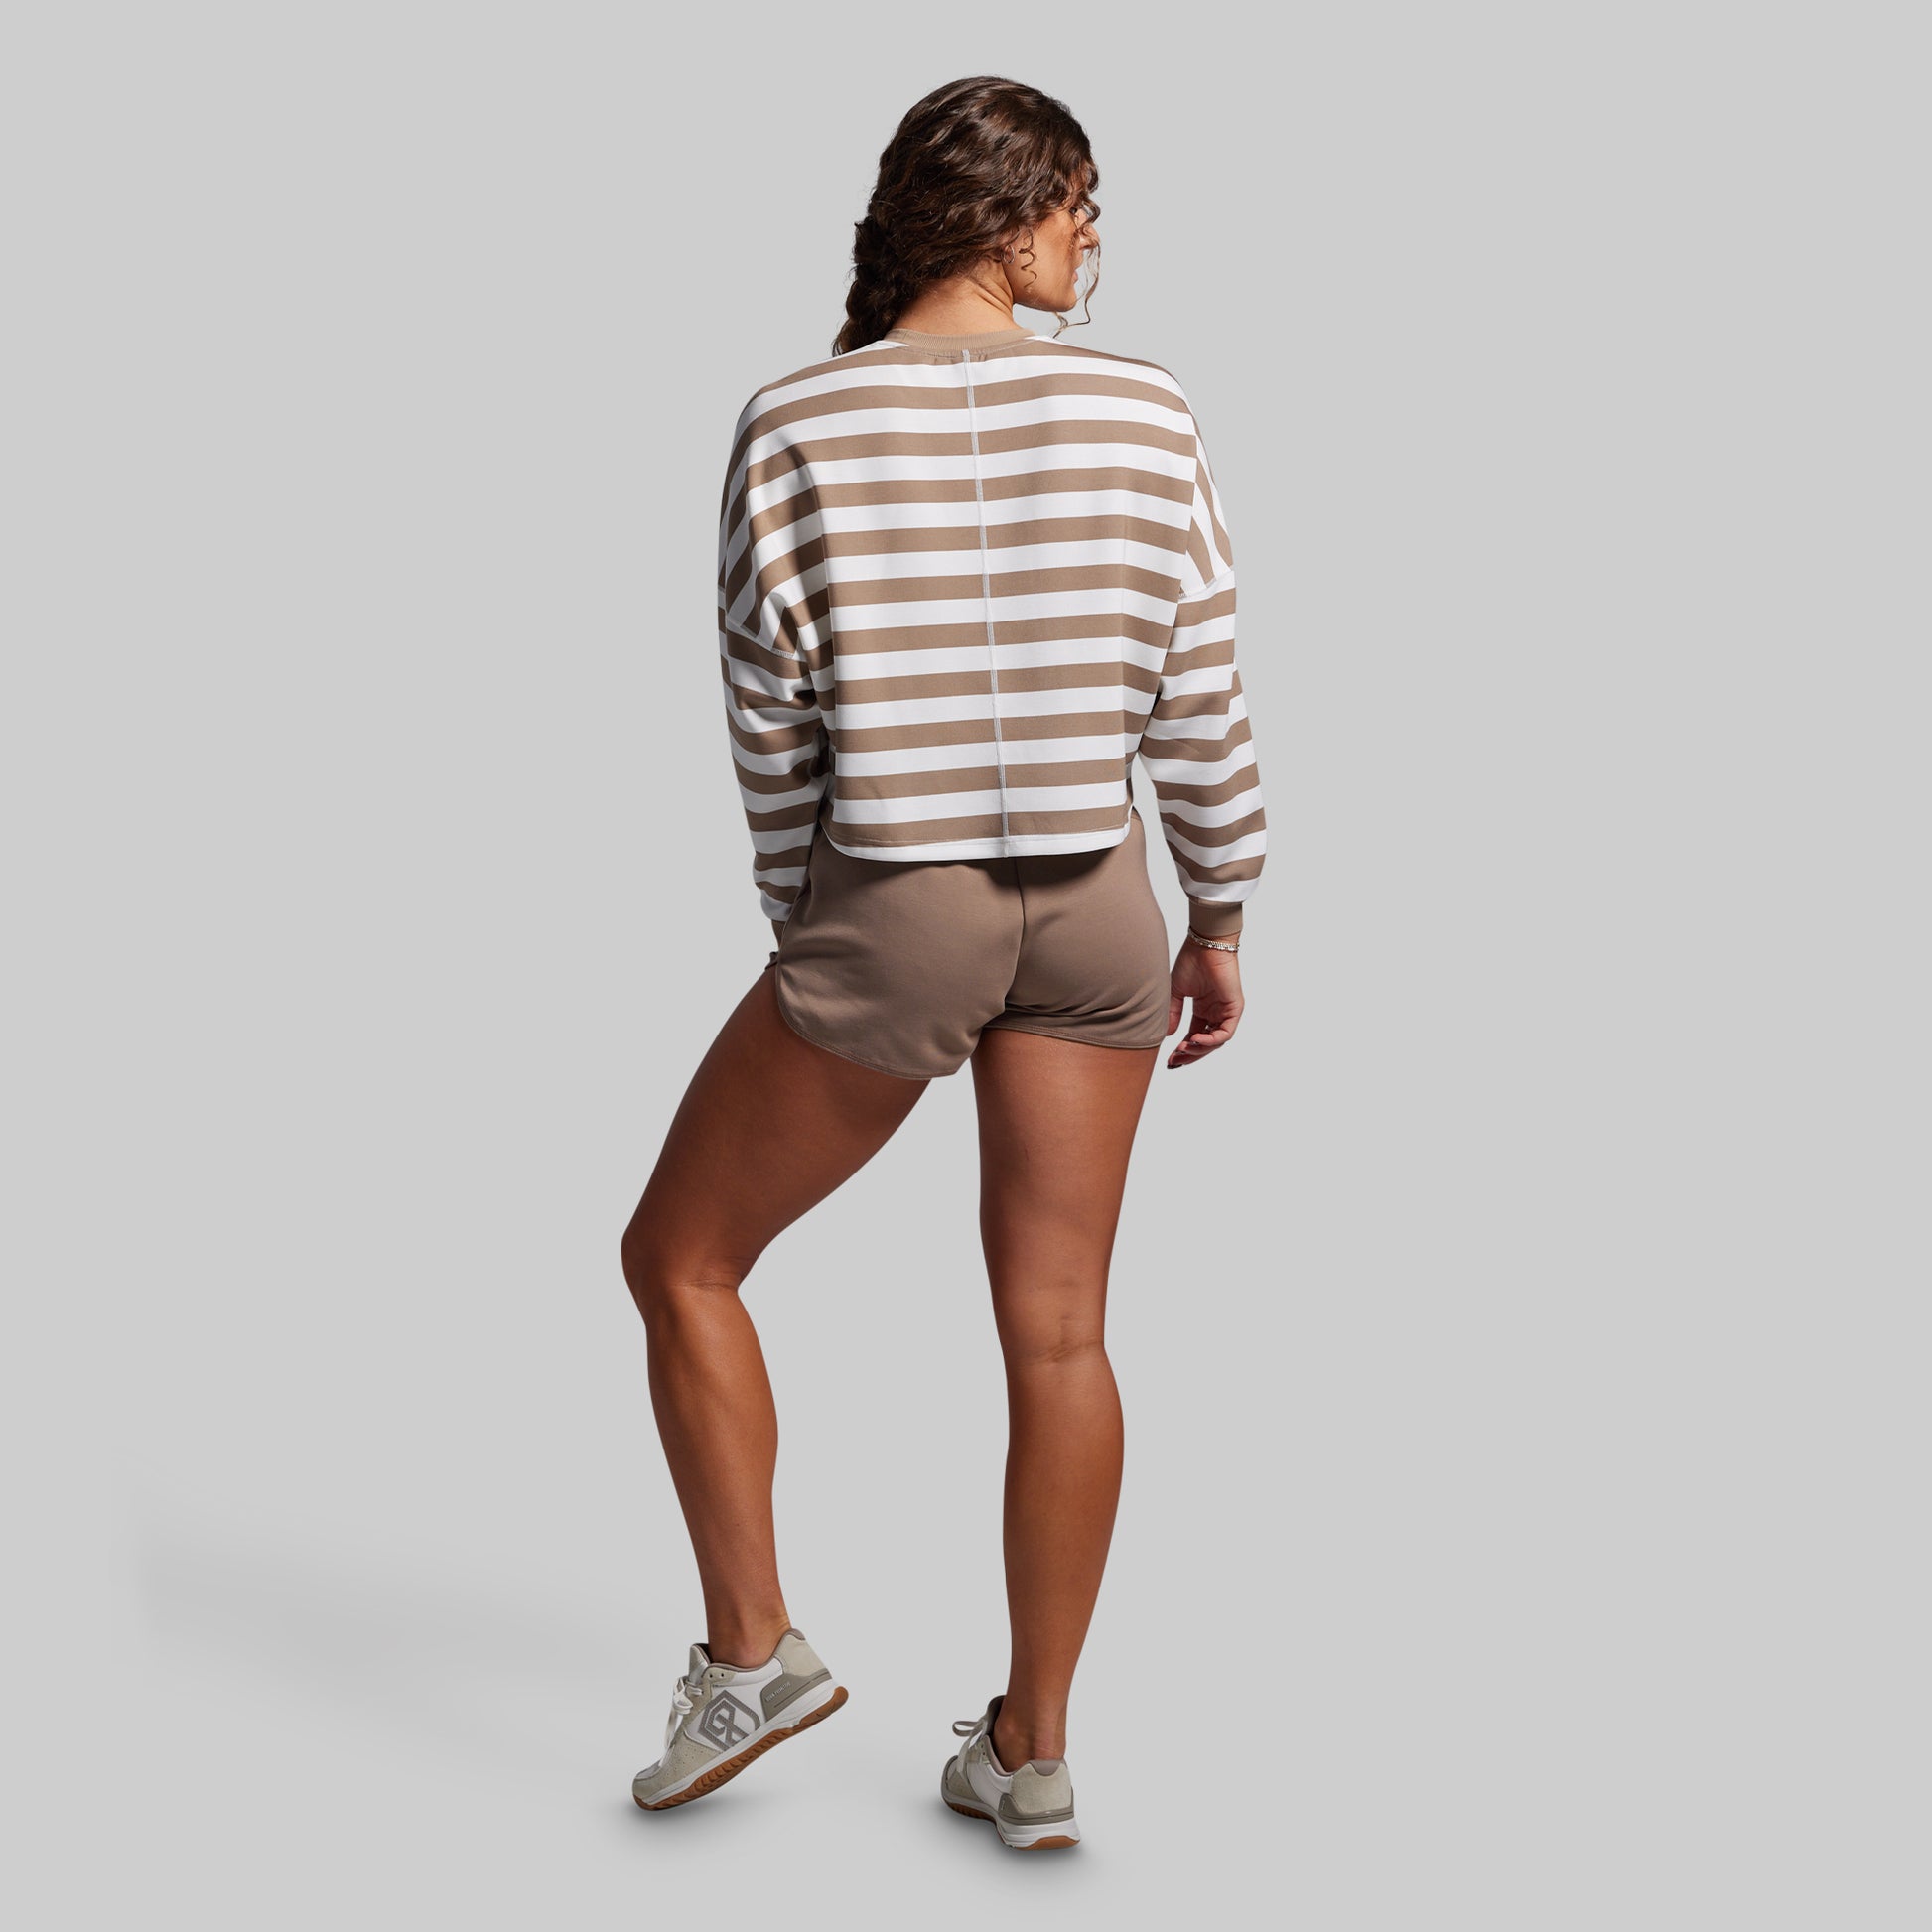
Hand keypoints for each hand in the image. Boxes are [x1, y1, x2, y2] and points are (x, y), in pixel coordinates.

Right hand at [1164, 938, 1243, 1069]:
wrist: (1204, 945)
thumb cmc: (1191, 962)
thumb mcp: (1176, 992)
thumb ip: (1173, 1014)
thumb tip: (1167, 1035)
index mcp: (1203, 1010)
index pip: (1194, 1037)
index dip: (1182, 1051)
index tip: (1169, 1061)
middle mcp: (1215, 1013)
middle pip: (1205, 1044)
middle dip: (1190, 1056)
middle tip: (1174, 1062)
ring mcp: (1226, 1012)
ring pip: (1216, 1042)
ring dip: (1199, 1050)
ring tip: (1183, 1050)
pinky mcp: (1234, 1008)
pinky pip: (1225, 1033)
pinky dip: (1211, 1040)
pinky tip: (1196, 1040)